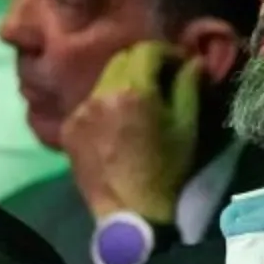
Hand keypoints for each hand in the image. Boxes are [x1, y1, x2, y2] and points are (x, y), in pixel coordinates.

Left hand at [59, 41, 201, 223]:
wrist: (130, 213)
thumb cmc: (167, 172)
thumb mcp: (187, 128)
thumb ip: (189, 87)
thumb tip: (194, 61)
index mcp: (133, 90)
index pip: (147, 49)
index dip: (168, 52)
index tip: (181, 65)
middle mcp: (101, 92)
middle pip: (122, 59)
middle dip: (144, 63)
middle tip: (162, 80)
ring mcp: (80, 110)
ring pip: (104, 80)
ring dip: (124, 83)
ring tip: (139, 104)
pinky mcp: (68, 127)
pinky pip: (90, 103)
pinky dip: (106, 105)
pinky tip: (118, 125)